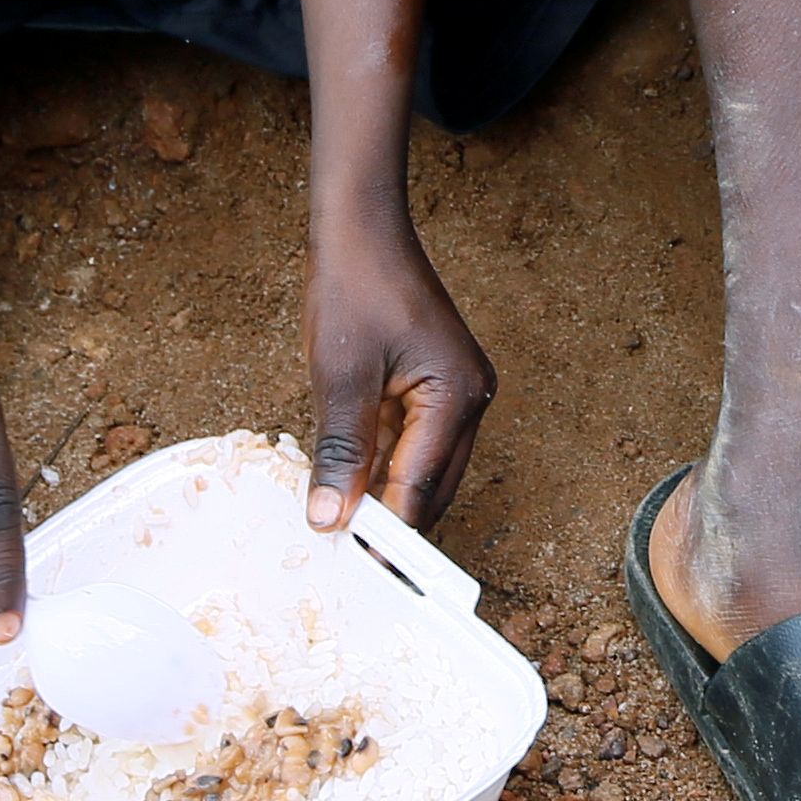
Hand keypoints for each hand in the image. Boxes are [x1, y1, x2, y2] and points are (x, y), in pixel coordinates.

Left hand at [305, 221, 494, 531]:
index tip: (361, 572)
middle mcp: (470, 400)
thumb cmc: (356, 287)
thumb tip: (330, 518)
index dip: (390, 535)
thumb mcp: (340, 377)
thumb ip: (339, 451)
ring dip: (386, 496)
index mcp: (457, 397)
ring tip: (344, 530)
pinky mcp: (437, 386)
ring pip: (423, 469)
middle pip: (433, 488)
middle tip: (349, 562)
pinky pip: (413, 442)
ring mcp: (458, 392)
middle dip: (394, 525)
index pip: (421, 488)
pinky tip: (350, 484)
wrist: (362, 228)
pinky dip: (384, 465)